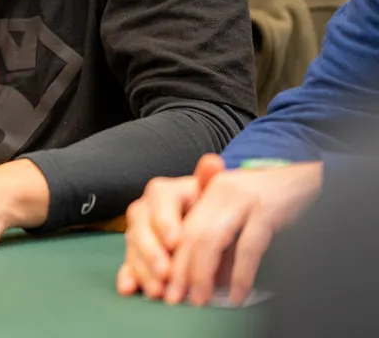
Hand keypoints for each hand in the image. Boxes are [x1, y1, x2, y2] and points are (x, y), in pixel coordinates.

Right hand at [118, 155, 218, 300]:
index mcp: (165, 192)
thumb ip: (209, 180)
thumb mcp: (212, 192)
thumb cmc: (208, 207)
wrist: (203, 221)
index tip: (175, 242)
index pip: (159, 199)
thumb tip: (213, 161)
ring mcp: (137, 232)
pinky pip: (126, 263)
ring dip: (143, 268)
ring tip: (157, 290)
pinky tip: (128, 289)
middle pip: (140, 225)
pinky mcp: (135, 252)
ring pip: (133, 246)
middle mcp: (146, 209)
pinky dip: (127, 276)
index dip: (165, 221)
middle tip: (165, 272)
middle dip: (151, 251)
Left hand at [165, 158, 322, 306]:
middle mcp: (221, 190)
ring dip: (202, 273)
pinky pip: (249, 247)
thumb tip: (207, 278)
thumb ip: (221, 239)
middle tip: (175, 298)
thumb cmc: (273, 200)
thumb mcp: (239, 212)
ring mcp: (243, 198)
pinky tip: (237, 293)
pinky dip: (241, 274)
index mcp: (209, 190)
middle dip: (181, 270)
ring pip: (211, 239)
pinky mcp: (267, 209)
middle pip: (191, 234)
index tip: (165, 286)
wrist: (311, 179)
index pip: (183, 228)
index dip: (172, 259)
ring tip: (200, 299)